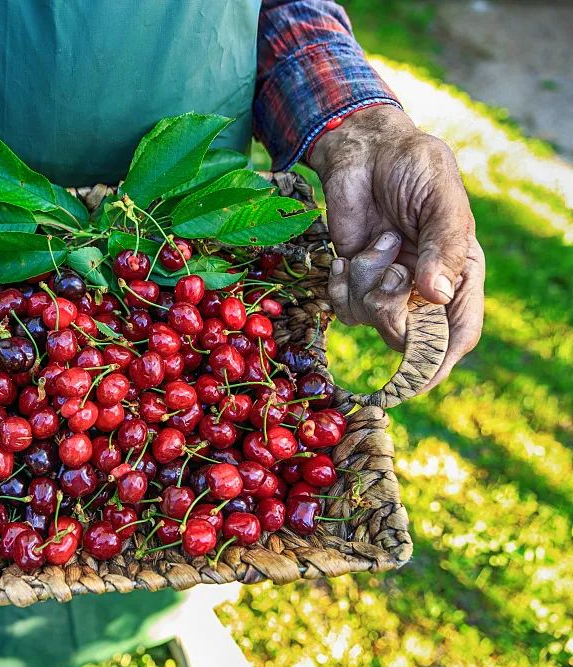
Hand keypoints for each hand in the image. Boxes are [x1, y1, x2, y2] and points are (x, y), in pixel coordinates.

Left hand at [308, 105, 484, 389]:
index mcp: (459, 273)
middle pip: (410, 337)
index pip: (456, 334)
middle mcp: (424, 287)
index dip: (440, 362)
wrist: (365, 150)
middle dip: (395, 311)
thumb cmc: (414, 166)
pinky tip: (347, 254)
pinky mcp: (354, 278)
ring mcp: (387, 285)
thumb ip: (444, 245)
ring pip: (373, 322)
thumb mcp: (441, 199)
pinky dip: (342, 283)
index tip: (417, 382)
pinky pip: (344, 306)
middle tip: (393, 269)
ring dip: (369, 283)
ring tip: (378, 240)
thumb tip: (436, 293)